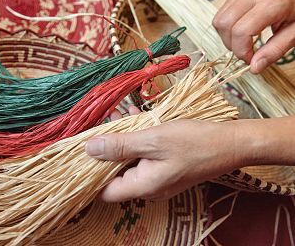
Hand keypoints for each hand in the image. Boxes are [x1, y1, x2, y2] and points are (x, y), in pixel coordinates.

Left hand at [86, 119, 242, 201]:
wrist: (229, 144)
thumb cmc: (193, 142)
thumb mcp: (152, 140)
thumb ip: (120, 146)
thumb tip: (88, 149)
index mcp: (142, 185)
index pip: (104, 190)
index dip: (88, 175)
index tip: (78, 154)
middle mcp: (147, 186)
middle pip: (115, 173)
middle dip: (104, 151)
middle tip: (96, 128)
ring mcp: (157, 177)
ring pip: (129, 161)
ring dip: (121, 140)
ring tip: (114, 117)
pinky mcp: (165, 167)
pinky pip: (143, 155)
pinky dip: (136, 139)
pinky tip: (133, 118)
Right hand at [213, 0, 294, 73]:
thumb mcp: (294, 34)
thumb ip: (274, 51)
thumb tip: (254, 68)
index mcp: (272, 2)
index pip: (242, 31)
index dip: (242, 51)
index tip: (250, 59)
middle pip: (225, 25)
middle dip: (232, 45)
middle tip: (246, 51)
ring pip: (218, 21)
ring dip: (226, 38)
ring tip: (243, 41)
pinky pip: (220, 16)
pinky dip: (226, 29)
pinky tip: (240, 30)